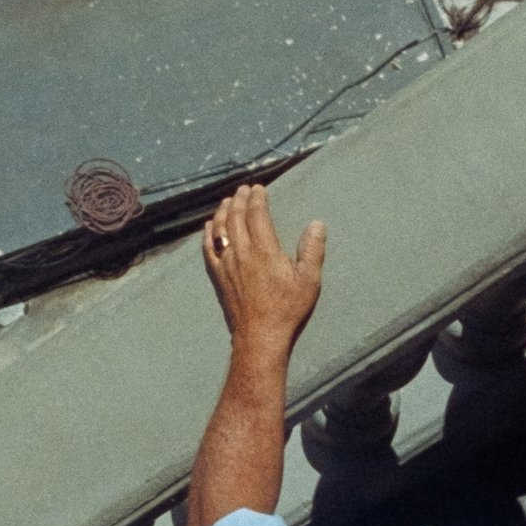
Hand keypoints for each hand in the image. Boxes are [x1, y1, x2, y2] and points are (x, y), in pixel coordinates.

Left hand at [202, 182, 324, 356]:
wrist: (260, 336)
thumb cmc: (287, 309)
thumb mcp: (309, 280)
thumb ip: (312, 250)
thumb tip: (317, 224)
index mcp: (264, 251)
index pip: (257, 215)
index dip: (257, 199)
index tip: (259, 189)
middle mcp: (242, 253)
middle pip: (236, 217)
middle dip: (240, 199)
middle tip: (244, 189)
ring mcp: (226, 264)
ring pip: (220, 230)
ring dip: (223, 212)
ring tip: (228, 201)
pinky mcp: (218, 277)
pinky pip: (208, 249)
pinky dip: (208, 233)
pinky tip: (209, 226)